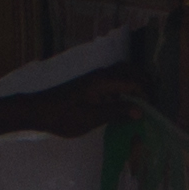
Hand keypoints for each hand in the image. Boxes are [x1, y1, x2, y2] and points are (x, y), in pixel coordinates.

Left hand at [16, 70, 143, 139]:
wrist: (36, 111)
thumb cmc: (63, 116)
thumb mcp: (91, 118)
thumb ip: (117, 112)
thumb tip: (140, 111)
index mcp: (104, 81)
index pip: (135, 82)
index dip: (147, 95)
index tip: (151, 111)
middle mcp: (101, 75)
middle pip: (131, 71)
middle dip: (144, 84)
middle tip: (151, 103)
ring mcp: (95, 79)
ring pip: (122, 75)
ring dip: (134, 85)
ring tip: (140, 104)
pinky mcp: (89, 85)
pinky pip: (113, 82)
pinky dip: (123, 90)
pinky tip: (122, 106)